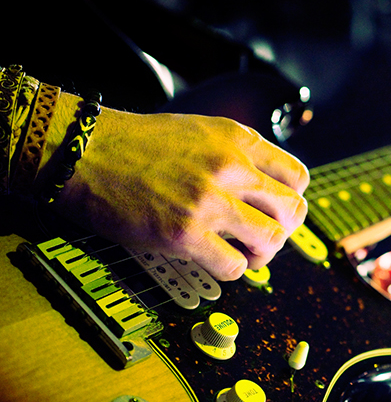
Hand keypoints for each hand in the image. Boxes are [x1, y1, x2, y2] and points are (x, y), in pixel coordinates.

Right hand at [51, 95, 308, 279]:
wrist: (82, 151)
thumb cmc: (133, 145)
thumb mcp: (198, 131)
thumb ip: (235, 154)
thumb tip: (264, 189)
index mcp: (237, 139)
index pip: (298, 177)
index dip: (291, 201)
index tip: (273, 212)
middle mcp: (230, 166)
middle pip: (293, 209)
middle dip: (284, 231)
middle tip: (262, 239)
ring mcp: (208, 199)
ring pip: (273, 238)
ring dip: (263, 255)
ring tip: (245, 254)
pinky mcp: (185, 232)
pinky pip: (235, 266)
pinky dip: (232, 270)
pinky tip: (215, 261)